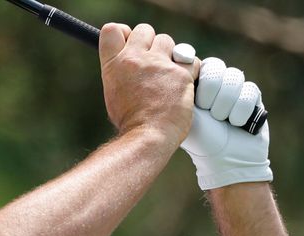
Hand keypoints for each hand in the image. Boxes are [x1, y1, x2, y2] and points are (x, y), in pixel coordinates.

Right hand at [99, 23, 199, 144]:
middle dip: (150, 43)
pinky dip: (189, 70)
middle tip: (153, 64)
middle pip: (145, 30)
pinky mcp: (181, 74)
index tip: (130, 45)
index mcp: (114, 64)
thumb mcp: (115, 93)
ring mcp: (158, 65)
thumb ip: (121, 72)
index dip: (124, 34)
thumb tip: (130, 61)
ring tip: (168, 78)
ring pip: (169, 42)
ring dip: (170, 56)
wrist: (146, 137)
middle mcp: (134, 59)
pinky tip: (182, 85)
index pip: (113, 30)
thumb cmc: (130, 121)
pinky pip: (191, 61)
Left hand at [180, 58, 272, 189]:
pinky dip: (240, 111)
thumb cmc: (200, 138)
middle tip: (209, 114)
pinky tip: (236, 124)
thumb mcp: (185, 110)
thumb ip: (181, 84)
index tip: (198, 102)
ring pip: (234, 77)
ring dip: (225, 105)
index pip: (201, 63)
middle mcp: (216, 82)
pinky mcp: (253, 96)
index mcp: (197, 83)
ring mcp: (235, 87)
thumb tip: (180, 54)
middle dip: (211, 95)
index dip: (200, 81)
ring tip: (221, 121)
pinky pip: (250, 90)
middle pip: (217, 68)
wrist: (224, 159)